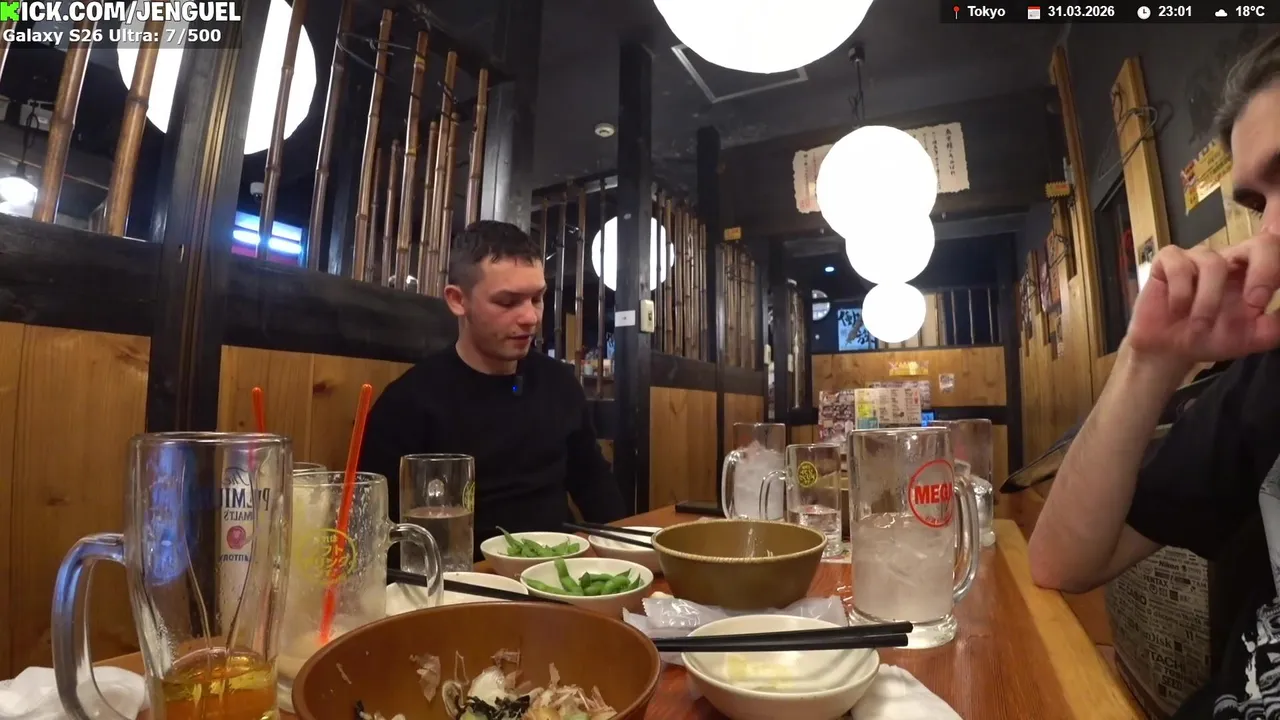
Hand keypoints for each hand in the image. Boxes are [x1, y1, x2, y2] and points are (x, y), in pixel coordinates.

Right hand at [1126, 231, 1279, 362]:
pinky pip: (1179, 266)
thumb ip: (1277, 324)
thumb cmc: (1212, 338)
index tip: (1269, 295)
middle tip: (1255, 304)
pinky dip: (1180, 294)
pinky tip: (1176, 309)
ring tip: (1199, 325)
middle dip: (1265, 271)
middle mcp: (1233, 259)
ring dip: (1208, 302)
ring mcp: (1200, 257)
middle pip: (1262, 244)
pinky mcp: (1168, 260)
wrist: (1169, 351)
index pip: (1277, 250)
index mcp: (1256, 273)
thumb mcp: (1254, 337)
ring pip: (1214, 264)